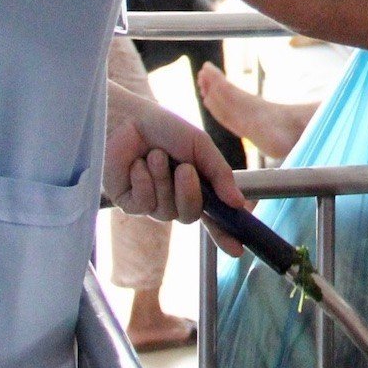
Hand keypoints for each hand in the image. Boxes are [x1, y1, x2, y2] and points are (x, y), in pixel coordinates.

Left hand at [104, 94, 249, 256]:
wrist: (129, 119)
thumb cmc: (166, 129)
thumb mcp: (201, 146)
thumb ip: (220, 174)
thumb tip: (238, 203)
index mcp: (196, 186)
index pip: (214, 217)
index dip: (226, 234)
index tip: (238, 248)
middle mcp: (174, 198)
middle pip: (190, 215)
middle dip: (189, 193)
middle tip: (184, 168)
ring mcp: (151, 203)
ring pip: (167, 211)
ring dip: (163, 180)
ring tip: (155, 155)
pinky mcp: (129, 203)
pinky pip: (144, 205)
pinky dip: (144, 181)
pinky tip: (137, 165)